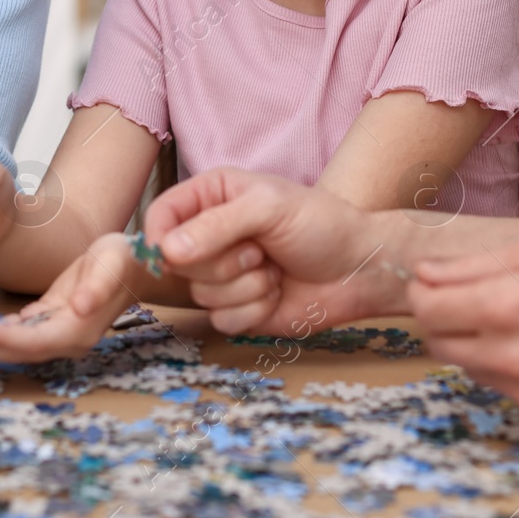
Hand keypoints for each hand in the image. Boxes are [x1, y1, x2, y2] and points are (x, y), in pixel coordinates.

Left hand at [0, 232, 150, 361]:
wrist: (134, 261)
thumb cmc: (124, 259)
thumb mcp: (113, 264)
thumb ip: (98, 286)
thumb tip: (81, 307)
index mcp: (77, 332)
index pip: (30, 342)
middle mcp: (64, 341)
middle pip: (13, 351)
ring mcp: (54, 335)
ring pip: (8, 344)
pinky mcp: (45, 322)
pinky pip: (11, 330)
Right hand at [144, 167, 389, 334]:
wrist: (359, 269)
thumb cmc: (322, 224)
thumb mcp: (270, 208)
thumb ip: (217, 224)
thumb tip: (167, 249)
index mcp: (213, 196)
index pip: (162, 215)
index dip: (159, 237)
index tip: (171, 254)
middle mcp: (211, 235)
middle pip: (177, 262)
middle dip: (224, 262)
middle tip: (260, 249)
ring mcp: (223, 274)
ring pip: (200, 294)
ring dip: (245, 287)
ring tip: (274, 268)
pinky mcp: (237, 308)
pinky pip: (221, 321)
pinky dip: (254, 310)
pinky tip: (276, 293)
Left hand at [410, 242, 518, 417]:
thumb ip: (470, 268)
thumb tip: (423, 274)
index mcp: (505, 306)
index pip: (425, 309)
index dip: (423, 292)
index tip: (434, 283)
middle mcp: (511, 355)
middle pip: (437, 342)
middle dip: (443, 318)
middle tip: (471, 297)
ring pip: (466, 366)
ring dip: (473, 342)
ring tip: (515, 317)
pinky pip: (500, 385)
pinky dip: (504, 366)